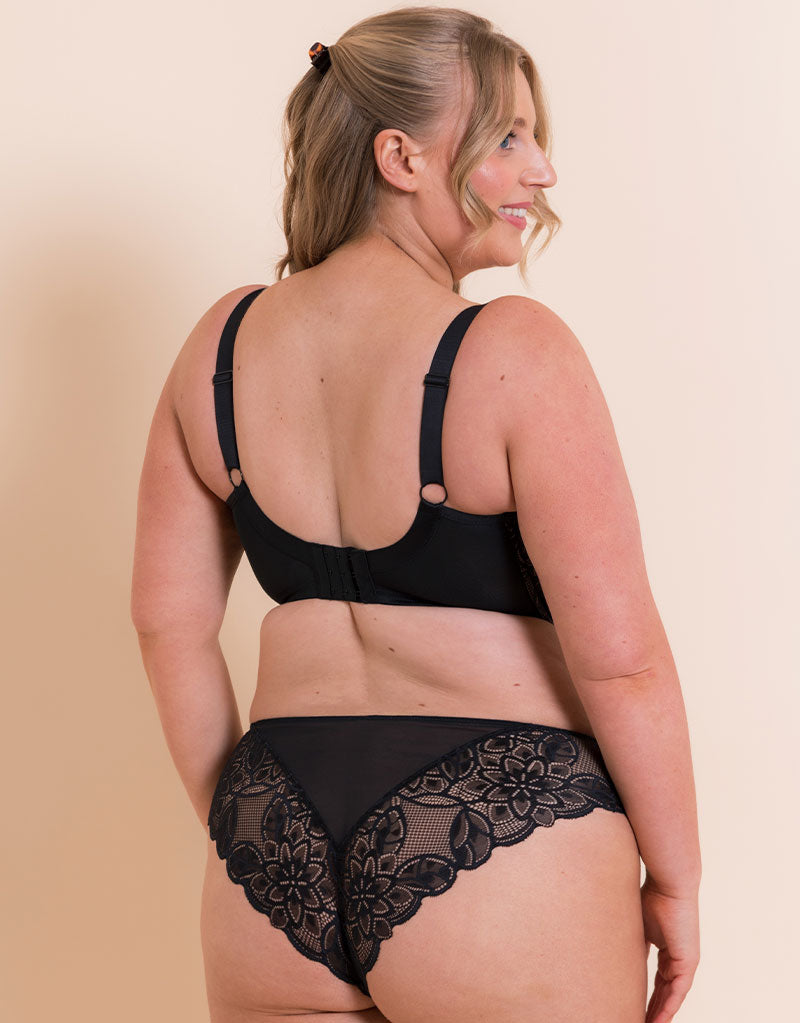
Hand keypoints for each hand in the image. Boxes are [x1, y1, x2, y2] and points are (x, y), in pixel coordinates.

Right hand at [640, 874, 699, 1022]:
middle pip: (664, 993)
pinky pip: (677, 992)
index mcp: (667, 950)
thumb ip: (632, 943)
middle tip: (638, 1021)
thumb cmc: (651, 896)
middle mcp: (678, 959)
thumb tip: (615, 955)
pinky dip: (668, 1008)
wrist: (669, 885)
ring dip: (659, 1013)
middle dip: (651, 1010)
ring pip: (671, 996)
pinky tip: (658, 1020)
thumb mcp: (637, 925)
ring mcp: (684, 962)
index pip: (657, 982)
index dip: (647, 998)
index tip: (633, 1009)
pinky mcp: (688, 963)